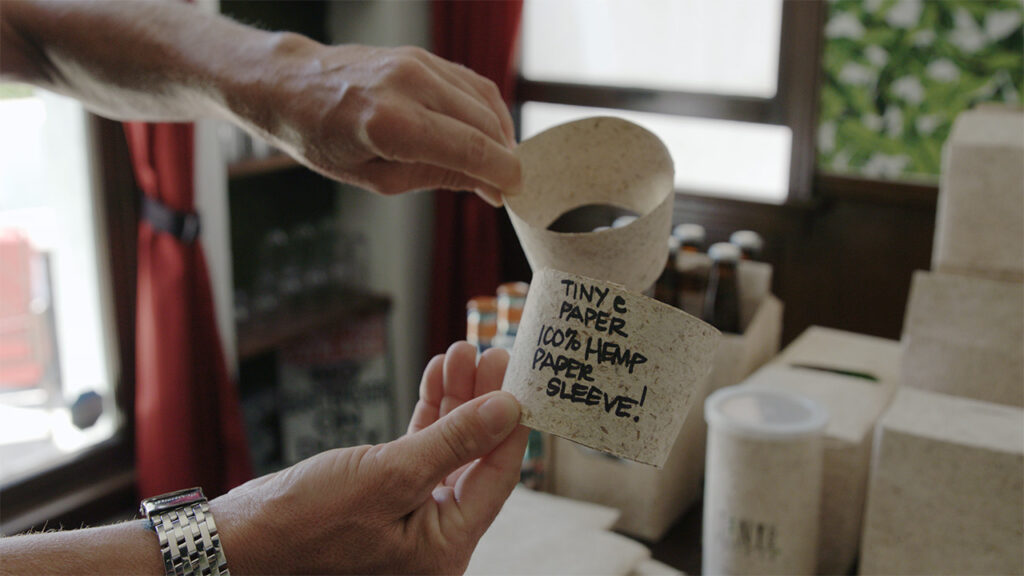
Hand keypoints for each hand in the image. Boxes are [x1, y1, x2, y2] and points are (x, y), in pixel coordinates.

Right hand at [212, 343, 528, 573]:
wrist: (239, 537)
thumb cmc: (306, 521)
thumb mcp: (390, 476)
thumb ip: (454, 442)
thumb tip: (507, 411)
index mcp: (443, 549)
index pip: (496, 480)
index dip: (511, 427)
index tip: (520, 380)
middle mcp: (432, 536)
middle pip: (474, 458)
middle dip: (482, 402)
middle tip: (494, 353)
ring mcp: (409, 513)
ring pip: (448, 447)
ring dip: (455, 399)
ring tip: (463, 351)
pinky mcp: (385, 492)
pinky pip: (419, 448)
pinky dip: (428, 411)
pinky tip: (437, 374)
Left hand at [235, 39, 520, 206]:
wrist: (289, 85)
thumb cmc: (322, 138)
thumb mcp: (375, 177)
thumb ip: (435, 177)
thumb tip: (485, 185)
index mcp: (390, 124)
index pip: (469, 148)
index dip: (501, 173)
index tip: (515, 191)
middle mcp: (408, 86)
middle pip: (483, 124)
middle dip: (503, 157)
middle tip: (506, 185)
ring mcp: (416, 63)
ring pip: (483, 99)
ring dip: (499, 133)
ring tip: (497, 162)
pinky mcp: (420, 55)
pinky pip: (469, 83)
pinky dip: (486, 110)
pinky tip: (486, 133)